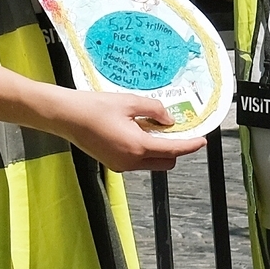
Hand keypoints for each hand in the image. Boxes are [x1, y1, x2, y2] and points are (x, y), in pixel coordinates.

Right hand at [53, 88, 203, 173]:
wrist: (67, 116)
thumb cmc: (94, 107)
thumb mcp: (129, 102)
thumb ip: (154, 110)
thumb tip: (168, 120)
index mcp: (137, 146)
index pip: (172, 150)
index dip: (190, 146)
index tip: (202, 141)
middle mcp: (131, 161)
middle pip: (165, 161)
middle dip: (175, 149)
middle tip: (174, 130)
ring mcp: (121, 166)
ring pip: (152, 163)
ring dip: (157, 149)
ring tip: (149, 126)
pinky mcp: (113, 164)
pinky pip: (137, 161)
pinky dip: (143, 150)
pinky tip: (135, 131)